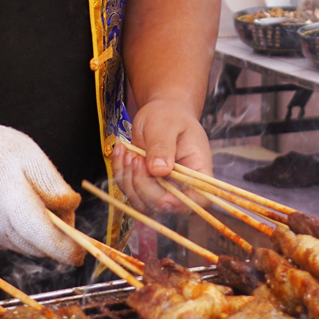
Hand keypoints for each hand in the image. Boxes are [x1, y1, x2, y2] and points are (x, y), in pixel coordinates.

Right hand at [0, 116, 83, 264]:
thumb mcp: (31, 154)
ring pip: (23, 245)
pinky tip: (10, 205)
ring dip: (35, 233)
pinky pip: (7, 240)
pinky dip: (17, 229)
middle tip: (59, 208)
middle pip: (37, 246)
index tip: (80, 254)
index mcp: (11, 200)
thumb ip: (53, 184)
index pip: (43, 237)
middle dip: (54, 235)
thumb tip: (71, 208)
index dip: (65, 249)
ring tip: (31, 200)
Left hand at [112, 99, 210, 214]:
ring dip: (129, 181)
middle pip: (164, 205)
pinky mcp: (144, 186)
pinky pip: (129, 191)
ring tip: (128, 153)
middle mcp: (181, 185)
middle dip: (144, 186)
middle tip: (136, 158)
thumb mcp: (166, 124)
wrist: (161, 113)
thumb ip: (163, 146)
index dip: (182, 205)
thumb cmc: (169, 116)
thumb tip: (159, 170)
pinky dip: (120, 173)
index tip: (163, 199)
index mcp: (197, 170)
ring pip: (143, 203)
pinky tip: (121, 152)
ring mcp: (162, 188)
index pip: (198, 199)